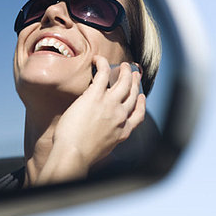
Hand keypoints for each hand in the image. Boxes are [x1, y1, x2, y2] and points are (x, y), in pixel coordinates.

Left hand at [35, 55, 145, 184]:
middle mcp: (121, 116)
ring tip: (123, 65)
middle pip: (132, 94)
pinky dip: (103, 64)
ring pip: (123, 82)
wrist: (74, 154)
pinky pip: (104, 73)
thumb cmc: (81, 156)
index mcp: (123, 131)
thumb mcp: (102, 150)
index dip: (141, 104)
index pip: (138, 115)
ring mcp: (110, 103)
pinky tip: (99, 59)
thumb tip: (99, 136)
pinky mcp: (96, 95)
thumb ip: (106, 139)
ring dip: (125, 71)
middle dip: (134, 82)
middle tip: (133, 74)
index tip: (140, 97)